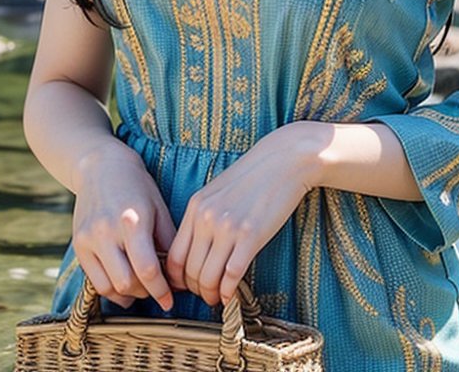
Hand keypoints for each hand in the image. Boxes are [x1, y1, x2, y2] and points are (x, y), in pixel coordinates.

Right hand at [71, 142, 177, 310]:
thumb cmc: (136, 185)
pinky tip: (124, 285)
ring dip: (128, 294)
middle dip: (146, 293)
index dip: (161, 291)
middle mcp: (107, 231)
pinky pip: (94, 280)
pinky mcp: (78, 244)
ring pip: (108, 287)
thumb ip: (169, 242)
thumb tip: (180, 277)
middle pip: (127, 283)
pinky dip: (110, 289)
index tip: (170, 301)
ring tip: (142, 287)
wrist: (99, 166)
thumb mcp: (159, 207)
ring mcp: (89, 239)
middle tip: (158, 290)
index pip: (147, 269)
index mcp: (133, 220)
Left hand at [165, 123, 321, 305]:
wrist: (285, 160)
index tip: (186, 286)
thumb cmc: (255, 174)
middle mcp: (207, 218)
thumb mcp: (218, 190)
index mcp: (196, 206)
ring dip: (211, 295)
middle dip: (196, 290)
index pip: (174, 256)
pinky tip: (232, 295)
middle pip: (189, 271)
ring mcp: (228, 227)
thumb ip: (204, 216)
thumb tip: (196, 249)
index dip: (177, 279)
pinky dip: (229, 292)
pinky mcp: (251, 236)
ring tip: (218, 297)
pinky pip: (231, 276)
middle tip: (204, 295)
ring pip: (208, 277)